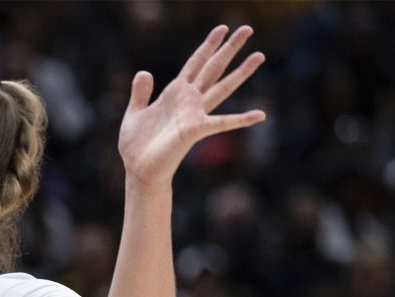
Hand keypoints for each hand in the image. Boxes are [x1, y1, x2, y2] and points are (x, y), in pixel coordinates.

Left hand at [119, 25, 265, 187]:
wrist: (138, 170)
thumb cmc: (137, 145)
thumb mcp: (134, 113)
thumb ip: (141, 93)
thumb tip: (144, 71)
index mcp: (175, 94)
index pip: (195, 63)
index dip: (208, 45)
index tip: (222, 28)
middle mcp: (189, 101)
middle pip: (213, 68)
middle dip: (229, 48)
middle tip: (248, 28)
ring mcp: (194, 114)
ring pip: (222, 87)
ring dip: (241, 72)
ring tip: (260, 55)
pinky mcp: (195, 130)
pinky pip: (222, 123)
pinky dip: (240, 119)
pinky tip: (259, 115)